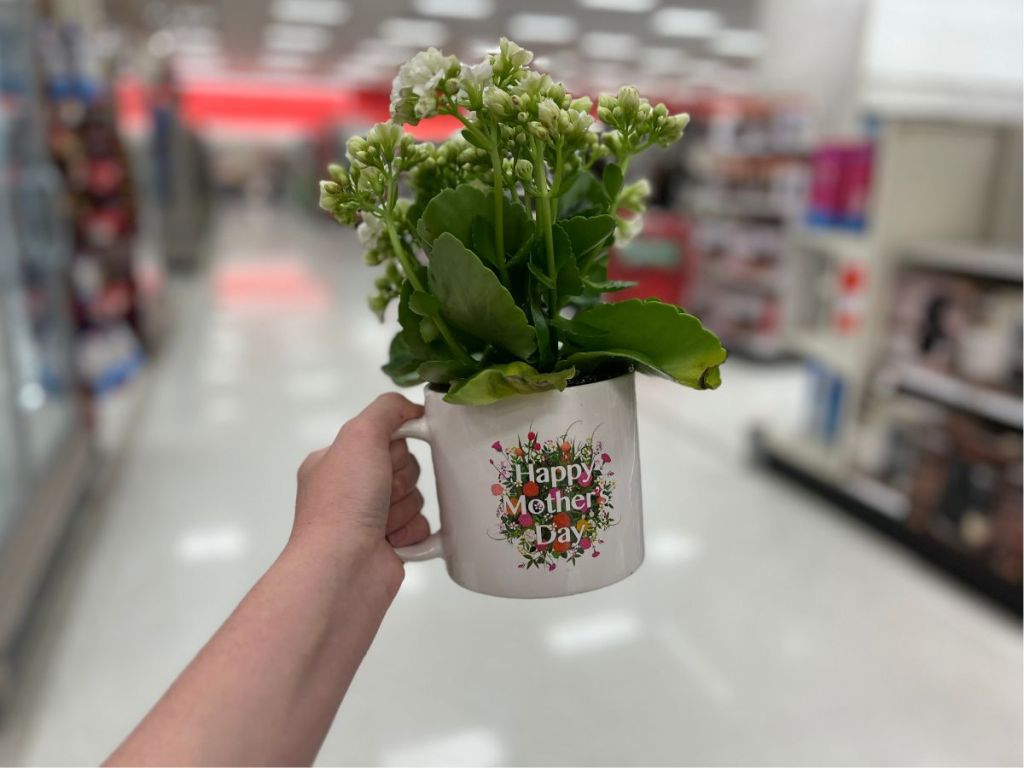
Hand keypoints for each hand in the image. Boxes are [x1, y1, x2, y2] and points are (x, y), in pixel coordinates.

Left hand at [290, 393, 428, 575]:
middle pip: (405, 466)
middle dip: (400, 480)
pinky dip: (413, 532)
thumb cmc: (342, 503)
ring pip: (415, 496)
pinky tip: (392, 541)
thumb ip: (387, 409)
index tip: (383, 459)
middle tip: (379, 495)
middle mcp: (351, 490)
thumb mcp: (359, 435)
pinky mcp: (391, 546)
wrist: (343, 569)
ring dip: (405, 508)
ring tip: (381, 524)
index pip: (384, 437)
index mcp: (336, 462)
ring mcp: (370, 520)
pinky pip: (423, 526)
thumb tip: (412, 408)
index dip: (393, 447)